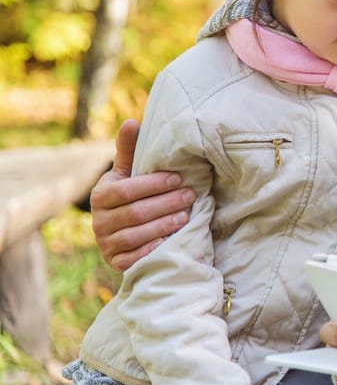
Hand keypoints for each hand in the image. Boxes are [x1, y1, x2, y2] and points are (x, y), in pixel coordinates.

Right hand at [90, 119, 193, 271]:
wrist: (121, 230)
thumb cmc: (130, 194)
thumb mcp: (128, 172)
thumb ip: (129, 149)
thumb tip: (131, 122)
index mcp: (100, 196)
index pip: (127, 190)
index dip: (154, 184)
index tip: (178, 178)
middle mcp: (99, 222)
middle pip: (135, 213)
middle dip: (165, 204)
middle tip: (190, 196)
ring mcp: (106, 244)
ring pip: (136, 235)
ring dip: (164, 225)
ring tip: (186, 216)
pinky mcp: (115, 263)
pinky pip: (134, 258)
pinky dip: (153, 249)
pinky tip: (171, 241)